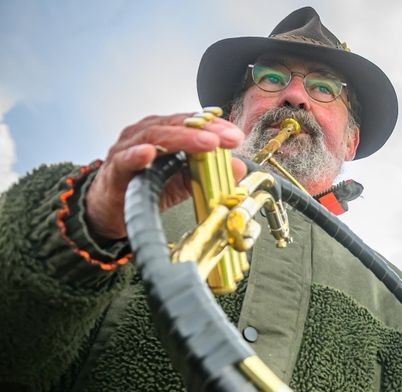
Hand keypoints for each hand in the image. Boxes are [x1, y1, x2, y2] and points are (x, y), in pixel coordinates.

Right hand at [84, 113, 246, 241]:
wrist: (112, 209)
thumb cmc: (146, 187)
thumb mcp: (184, 181)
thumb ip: (208, 173)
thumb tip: (239, 168)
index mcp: (165, 132)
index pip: (192, 122)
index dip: (215, 126)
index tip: (236, 135)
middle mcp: (146, 133)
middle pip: (177, 125)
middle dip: (206, 130)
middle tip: (229, 138)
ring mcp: (128, 148)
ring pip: (154, 136)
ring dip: (182, 138)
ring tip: (206, 142)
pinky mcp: (114, 168)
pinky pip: (125, 159)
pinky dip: (137, 155)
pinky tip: (149, 153)